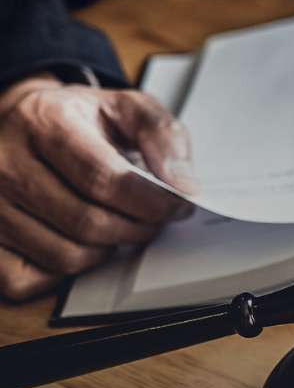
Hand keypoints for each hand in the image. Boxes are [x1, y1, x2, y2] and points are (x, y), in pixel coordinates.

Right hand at [0, 74, 194, 299]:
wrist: (23, 121)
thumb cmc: (79, 120)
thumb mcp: (127, 107)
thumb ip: (163, 135)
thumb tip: (182, 184)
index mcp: (43, 121)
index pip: (103, 178)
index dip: (152, 201)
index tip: (179, 206)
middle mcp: (4, 162)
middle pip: (87, 223)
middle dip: (137, 229)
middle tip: (154, 220)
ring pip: (64, 256)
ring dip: (108, 251)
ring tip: (120, 227)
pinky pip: (27, 279)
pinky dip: (63, 273)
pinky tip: (78, 243)